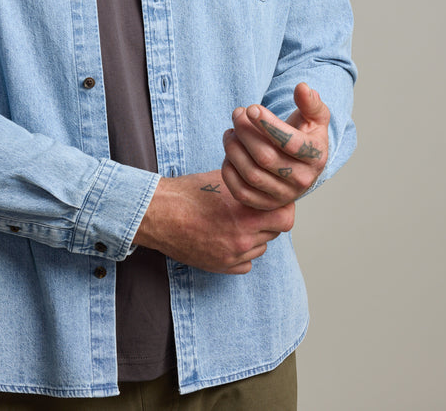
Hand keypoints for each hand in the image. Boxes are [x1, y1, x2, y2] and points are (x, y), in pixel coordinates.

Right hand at [134, 170, 294, 274]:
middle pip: (274, 232)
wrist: (158, 213)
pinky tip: (228, 237)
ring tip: (237, 221)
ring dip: (256, 236)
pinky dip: (242, 252)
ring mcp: (231, 256)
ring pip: (260, 247)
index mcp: (245, 216)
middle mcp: (242, 240)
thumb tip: (267, 180)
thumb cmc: (187, 193)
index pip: (287, 218)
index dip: (284, 207)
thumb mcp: (223, 179)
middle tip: (254, 208)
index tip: (275, 200)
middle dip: (268, 219)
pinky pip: (246, 263)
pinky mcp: (220, 267)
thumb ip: (249, 184)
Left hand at [221, 83, 328, 209]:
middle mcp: (302, 180)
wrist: (300, 163)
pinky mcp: (264, 204)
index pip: (290, 142)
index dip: (268, 125)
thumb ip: (310, 102)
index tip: (251, 108)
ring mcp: (283, 195)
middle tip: (237, 113)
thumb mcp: (315, 116)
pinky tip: (229, 150)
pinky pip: (240, 191)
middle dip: (246, 132)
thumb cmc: (305, 134)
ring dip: (234, 148)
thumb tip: (302, 88)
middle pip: (266, 157)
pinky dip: (229, 169)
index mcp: (316, 156)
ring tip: (230, 130)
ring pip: (251, 174)